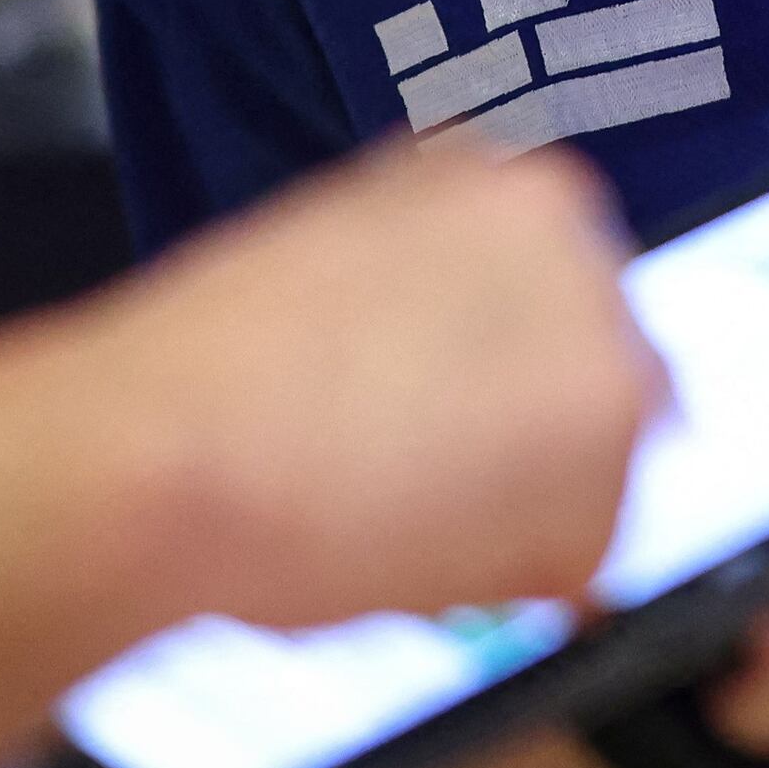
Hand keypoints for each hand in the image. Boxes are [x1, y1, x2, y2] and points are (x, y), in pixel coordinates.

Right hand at [36, 132, 661, 632]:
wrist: (164, 449)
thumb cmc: (212, 364)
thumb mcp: (343, 240)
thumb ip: (440, 265)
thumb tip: (479, 328)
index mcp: (522, 190)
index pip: (571, 288)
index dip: (508, 365)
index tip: (459, 402)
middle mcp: (587, 261)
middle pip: (602, 371)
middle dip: (531, 434)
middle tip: (426, 475)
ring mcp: (605, 371)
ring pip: (598, 467)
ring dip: (521, 507)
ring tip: (396, 512)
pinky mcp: (598, 488)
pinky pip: (580, 555)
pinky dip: (510, 577)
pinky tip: (412, 553)